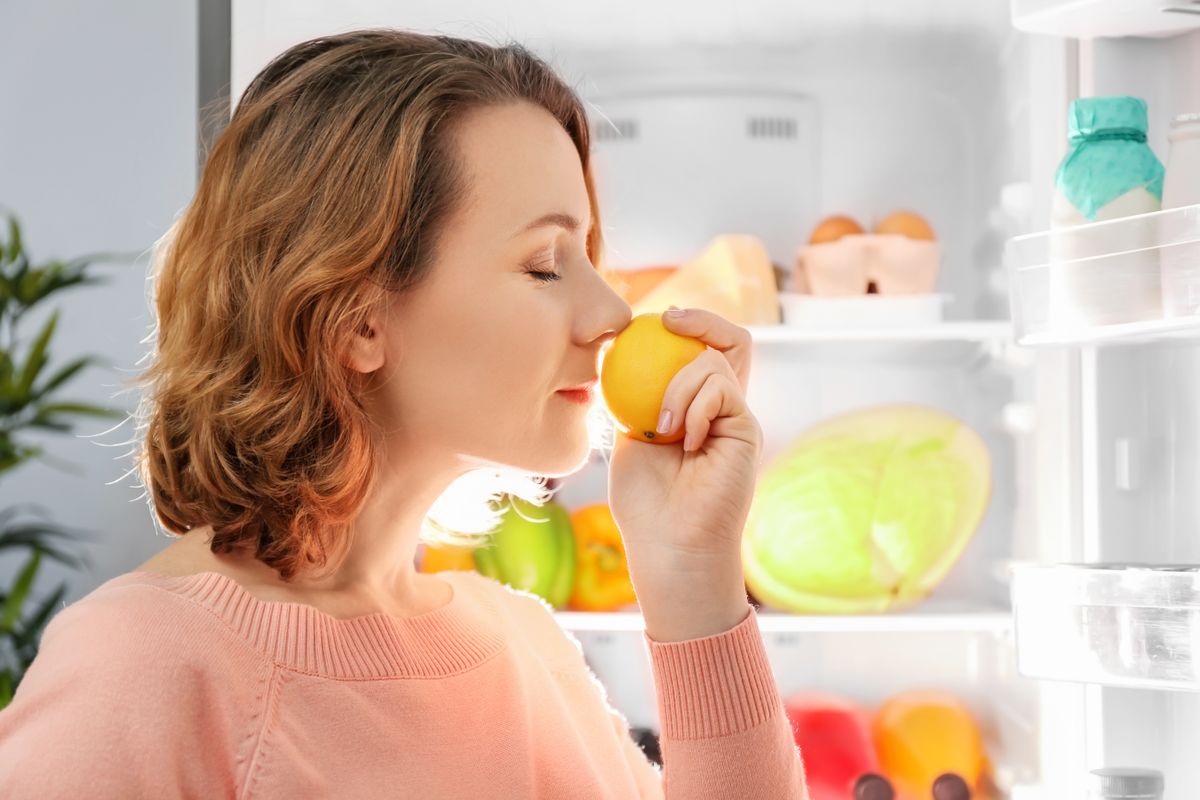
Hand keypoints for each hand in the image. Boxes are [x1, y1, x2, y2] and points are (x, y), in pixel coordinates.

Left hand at [606, 308, 763, 640]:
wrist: (669, 544)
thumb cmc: (645, 502)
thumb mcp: (629, 435)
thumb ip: (631, 395)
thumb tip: (611, 348)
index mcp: (694, 407)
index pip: (700, 350)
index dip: (683, 326)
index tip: (648, 321)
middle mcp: (722, 408)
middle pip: (731, 340)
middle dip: (701, 319)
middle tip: (669, 320)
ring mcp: (737, 417)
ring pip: (714, 360)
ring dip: (677, 383)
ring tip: (659, 426)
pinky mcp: (747, 429)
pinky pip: (720, 388)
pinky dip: (692, 404)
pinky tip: (681, 439)